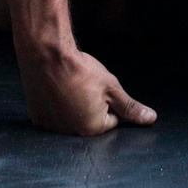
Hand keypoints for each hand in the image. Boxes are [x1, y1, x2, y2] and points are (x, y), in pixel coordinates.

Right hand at [17, 45, 156, 135]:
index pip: (110, 120)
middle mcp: (70, 133)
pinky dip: (54, 104)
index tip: (98, 87)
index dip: (108, 100)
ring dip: (71, 106)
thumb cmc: (80, 69)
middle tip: (82, 85)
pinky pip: (52, 114)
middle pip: (89, 121)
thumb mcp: (111, 86)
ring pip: (70, 118)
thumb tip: (150, 119)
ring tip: (67, 84)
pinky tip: (54, 88)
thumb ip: (130, 107)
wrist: (46, 54)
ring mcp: (51, 126)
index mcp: (91, 128)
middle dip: (89, 106)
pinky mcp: (37, 117)